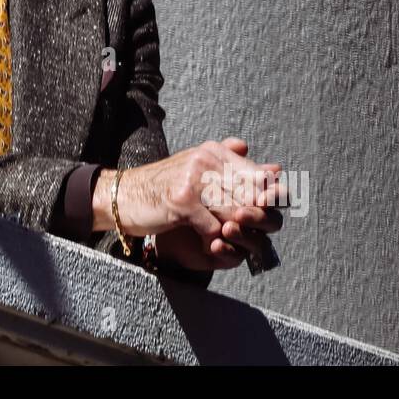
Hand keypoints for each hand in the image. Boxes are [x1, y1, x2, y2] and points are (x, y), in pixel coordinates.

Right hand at [95, 137, 281, 271]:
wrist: (122, 196)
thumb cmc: (162, 187)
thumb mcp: (196, 169)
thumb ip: (233, 165)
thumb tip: (275, 169)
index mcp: (212, 151)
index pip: (257, 176)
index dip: (268, 199)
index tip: (267, 215)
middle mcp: (205, 161)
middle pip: (250, 195)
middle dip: (255, 219)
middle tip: (256, 235)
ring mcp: (194, 180)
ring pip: (235, 213)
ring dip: (235, 233)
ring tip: (232, 241)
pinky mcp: (182, 202)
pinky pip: (214, 228)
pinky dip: (215, 241)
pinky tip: (211, 246)